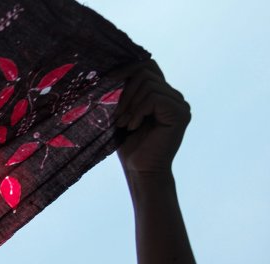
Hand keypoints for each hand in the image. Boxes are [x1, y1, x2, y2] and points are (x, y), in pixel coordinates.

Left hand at [113, 60, 190, 175]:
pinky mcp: (180, 113)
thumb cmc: (129, 147)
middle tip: (116, 115)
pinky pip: (153, 98)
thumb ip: (123, 94)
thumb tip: (110, 73)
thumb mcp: (122, 115)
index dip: (127, 68)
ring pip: (148, 85)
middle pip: (146, 71)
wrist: (141, 171)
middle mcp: (174, 96)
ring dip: (129, 104)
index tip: (108, 80)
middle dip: (125, 91)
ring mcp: (179, 104)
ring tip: (123, 124)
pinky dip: (138, 111)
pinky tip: (132, 127)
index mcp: (161, 94)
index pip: (147, 66)